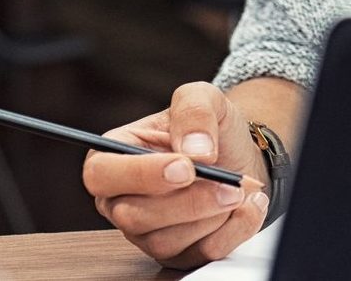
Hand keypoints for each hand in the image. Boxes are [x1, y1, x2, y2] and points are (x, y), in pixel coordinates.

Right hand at [83, 81, 268, 267]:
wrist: (239, 153)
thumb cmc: (210, 127)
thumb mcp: (203, 97)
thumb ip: (194, 111)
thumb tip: (195, 152)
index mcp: (115, 156)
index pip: (101, 174)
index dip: (141, 174)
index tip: (186, 168)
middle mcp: (122, 199)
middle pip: (133, 216)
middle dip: (188, 201)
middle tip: (229, 184)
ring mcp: (147, 232)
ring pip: (165, 241)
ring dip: (212, 215)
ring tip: (241, 189)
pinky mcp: (177, 253)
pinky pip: (199, 254)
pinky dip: (233, 230)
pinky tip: (249, 206)